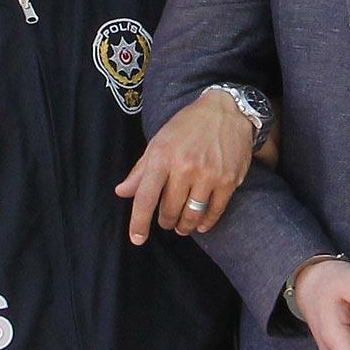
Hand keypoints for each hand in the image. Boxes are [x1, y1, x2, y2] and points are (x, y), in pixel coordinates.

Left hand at [115, 90, 254, 244]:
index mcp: (162, 156)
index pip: (145, 198)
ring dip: (185, 226)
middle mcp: (184, 167)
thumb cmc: (189, 126)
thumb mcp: (159, 141)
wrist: (227, 111)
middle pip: (169, 210)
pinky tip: (201, 224)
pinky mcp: (228, 180)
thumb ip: (140, 170)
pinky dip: (206, 222)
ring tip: (183, 226)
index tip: (137, 239)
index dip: (139, 222)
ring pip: (192, 215)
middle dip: (166, 222)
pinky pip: (214, 211)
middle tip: (167, 222)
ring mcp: (208, 175)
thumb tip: (122, 192)